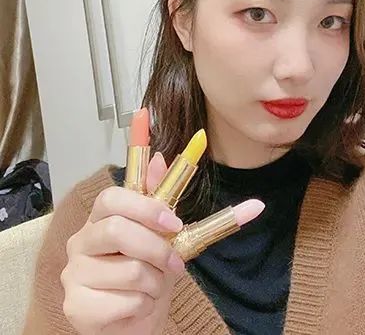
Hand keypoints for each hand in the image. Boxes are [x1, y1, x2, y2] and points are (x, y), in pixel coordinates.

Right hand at [61, 152, 180, 334]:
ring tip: (152, 288)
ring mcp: (73, 275)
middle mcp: (80, 244)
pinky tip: (138, 306)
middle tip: (176, 263)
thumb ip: (160, 199)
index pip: (110, 199)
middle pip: (118, 231)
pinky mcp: (76, 307)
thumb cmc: (146, 277)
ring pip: (131, 270)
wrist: (136, 320)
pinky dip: (145, 305)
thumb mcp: (161, 238)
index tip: (174, 224)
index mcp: (99, 222)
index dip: (145, 207)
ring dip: (156, 283)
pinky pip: (127, 300)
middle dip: (158, 249)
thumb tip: (162, 159)